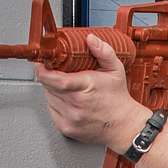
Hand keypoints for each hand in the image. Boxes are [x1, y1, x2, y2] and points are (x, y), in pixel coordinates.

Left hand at [36, 34, 148, 150]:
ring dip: (54, 91)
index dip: (43, 70)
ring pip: (49, 98)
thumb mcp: (116, 71)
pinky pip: (52, 111)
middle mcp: (76, 104)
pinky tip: (71, 103)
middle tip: (63, 75)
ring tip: (71, 90)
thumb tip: (91, 40)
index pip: (53, 78)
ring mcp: (70, 118)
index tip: (43, 64)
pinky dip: (57, 105)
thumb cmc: (118, 99)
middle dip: (51, 78)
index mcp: (86, 87)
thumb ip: (104, 52)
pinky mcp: (66, 127)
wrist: (124, 125)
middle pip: (48, 86)